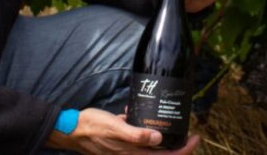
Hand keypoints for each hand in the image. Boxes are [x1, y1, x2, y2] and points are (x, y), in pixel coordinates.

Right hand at [45, 108, 199, 153]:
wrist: (72, 129)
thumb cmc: (92, 128)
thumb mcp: (115, 128)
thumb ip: (136, 135)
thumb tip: (159, 138)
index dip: (184, 150)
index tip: (195, 137)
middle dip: (177, 146)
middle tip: (188, 132)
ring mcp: (127, 150)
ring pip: (152, 149)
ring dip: (162, 139)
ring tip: (169, 122)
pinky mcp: (122, 144)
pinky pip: (138, 140)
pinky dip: (144, 131)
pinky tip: (137, 115)